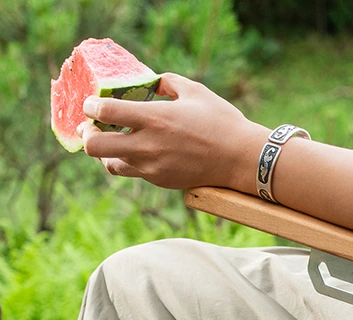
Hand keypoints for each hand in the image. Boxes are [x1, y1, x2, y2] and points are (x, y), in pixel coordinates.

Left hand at [78, 73, 265, 191]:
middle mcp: (148, 145)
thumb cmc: (222, 122)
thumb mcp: (195, 91)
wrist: (242, 160)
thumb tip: (153, 85)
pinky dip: (130, 162)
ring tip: (112, 143)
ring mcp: (153, 166)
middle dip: (87, 135)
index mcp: (153, 118)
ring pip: (110, 164)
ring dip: (106, 153)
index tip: (93, 104)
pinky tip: (139, 153)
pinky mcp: (162, 180)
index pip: (104, 112)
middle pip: (95, 146)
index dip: (91, 106)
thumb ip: (167, 83)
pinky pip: (134, 172)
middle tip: (92, 127)